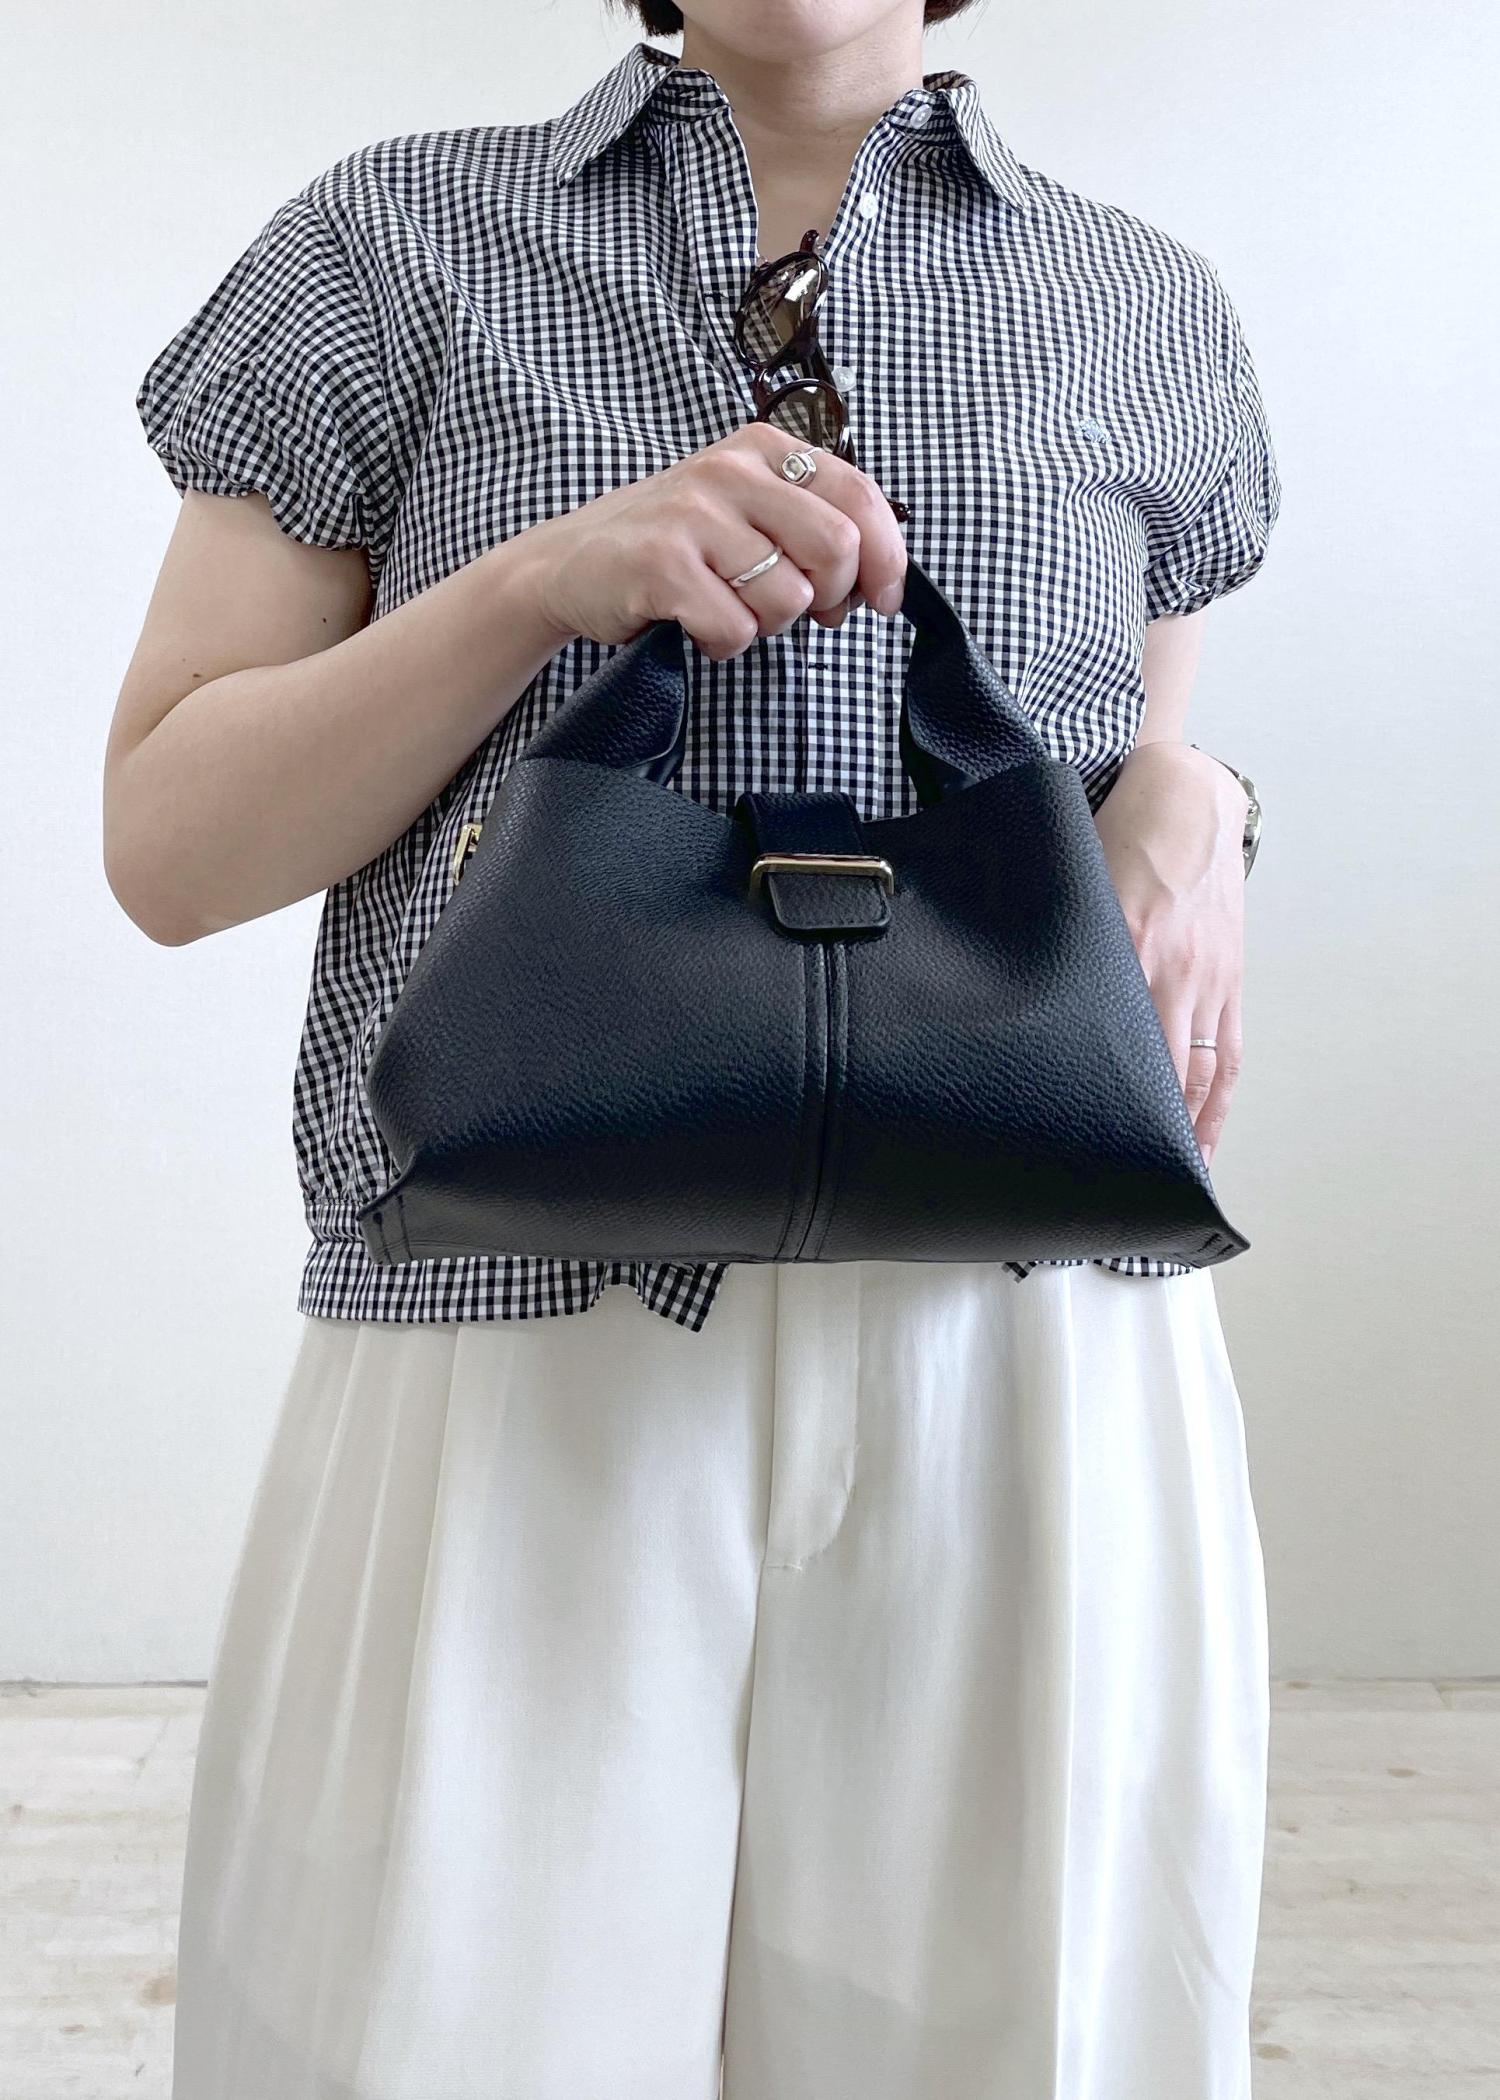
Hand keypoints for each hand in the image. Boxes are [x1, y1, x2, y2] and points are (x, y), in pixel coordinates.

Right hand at [517, 424, 909, 659]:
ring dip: (770, 625)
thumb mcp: (746, 510)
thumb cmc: (673, 545)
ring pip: (789, 597)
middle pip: (837, 547)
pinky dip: (725, 644)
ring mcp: (693, 515)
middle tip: (799, 610)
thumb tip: (877, 578)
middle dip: (830, 596)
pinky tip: (698, 624)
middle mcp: (730, 471)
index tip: (882, 598)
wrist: (568, 563)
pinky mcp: (662, 565)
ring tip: (731, 609)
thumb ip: (809, 524)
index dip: (887, 558)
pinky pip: (736, 628)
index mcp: (763, 449)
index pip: (860, 497)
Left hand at [1092, 742, 1250, 1168]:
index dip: (1098, 1102)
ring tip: (1167, 1189)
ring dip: (1186, 1137)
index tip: (1075, 1148)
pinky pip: (1228, 1057)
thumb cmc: (1121, 836)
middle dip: (1143, 1140)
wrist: (1188, 796)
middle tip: (1117, 1191)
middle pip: (1160, 1077)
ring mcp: (1207, 982)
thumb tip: (1009, 992)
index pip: (1111, 1045)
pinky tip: (1206, 1143)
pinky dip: (1219, 1106)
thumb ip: (1052, 941)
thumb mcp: (1076, 885)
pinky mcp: (1229, 982)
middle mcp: (1171, 974)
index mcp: (1125, 949)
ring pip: (1199, 1077)